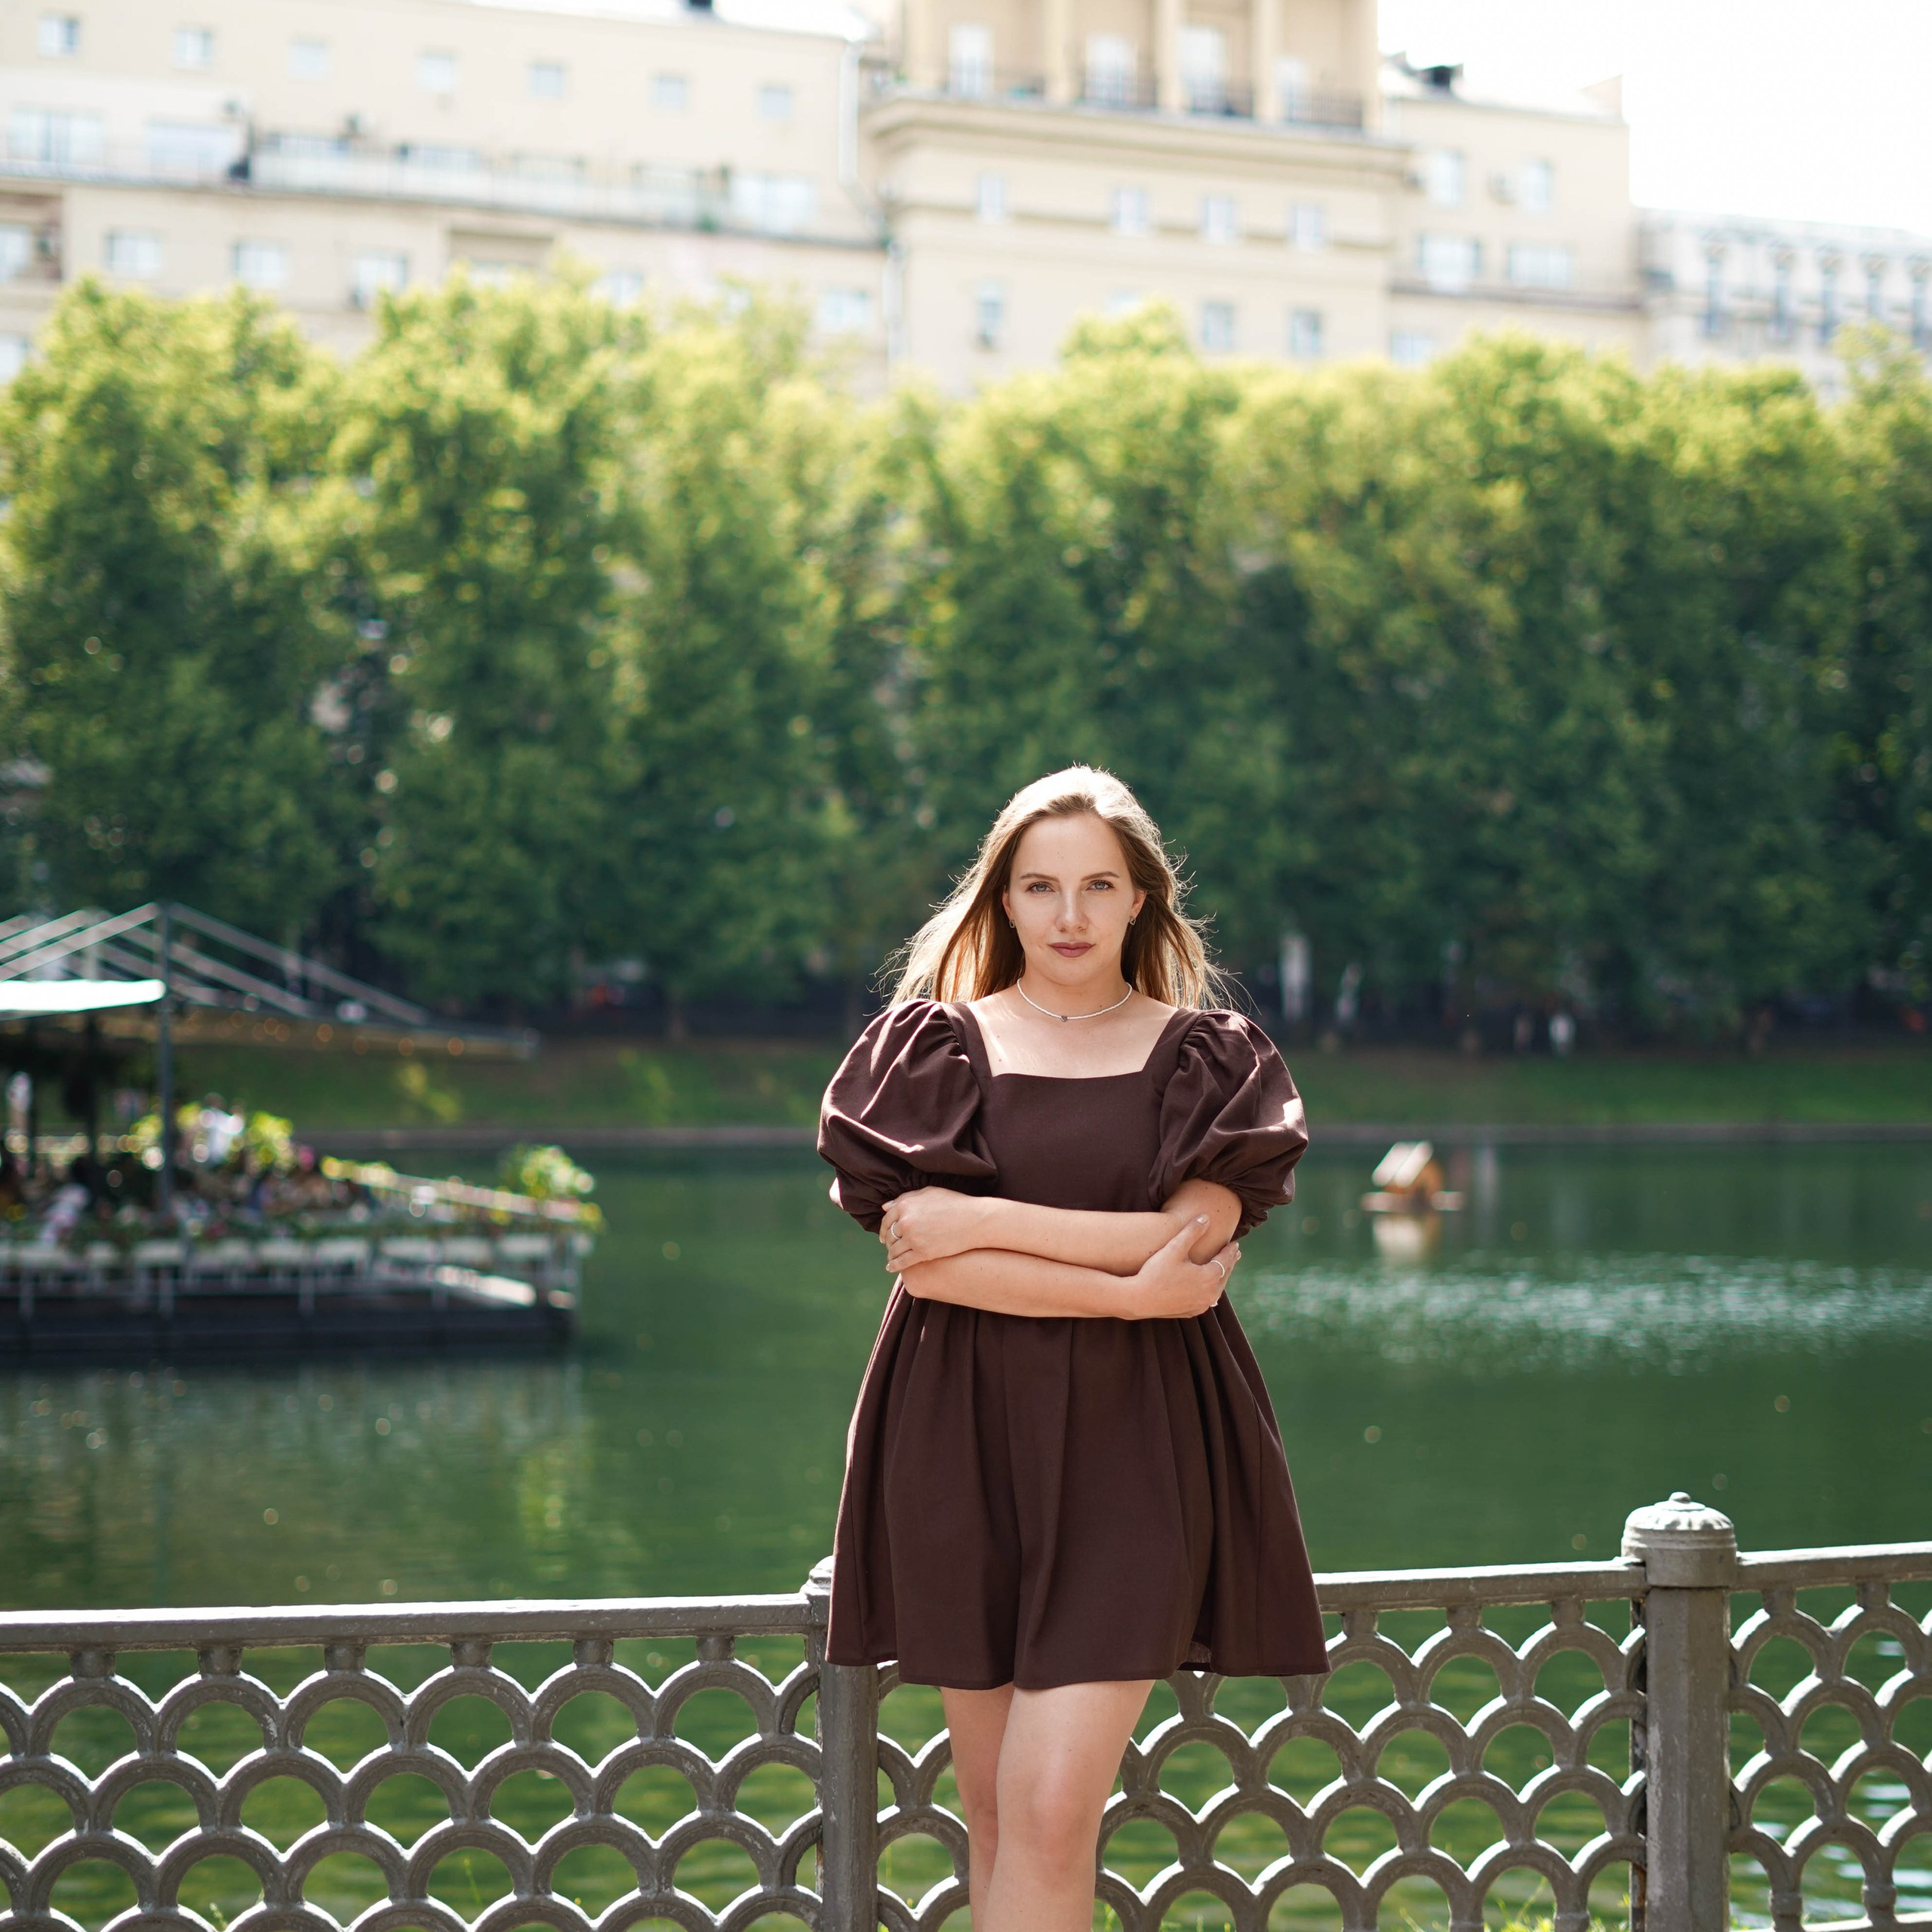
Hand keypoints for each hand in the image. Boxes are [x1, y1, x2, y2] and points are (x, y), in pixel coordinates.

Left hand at [881, 1188, 986, 1273]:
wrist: (974, 1220)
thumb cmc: (954, 1203)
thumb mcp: (929, 1193)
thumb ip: (906, 1198)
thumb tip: (886, 1207)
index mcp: (906, 1205)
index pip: (887, 1219)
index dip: (884, 1229)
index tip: (884, 1235)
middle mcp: (906, 1221)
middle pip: (890, 1235)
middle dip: (888, 1242)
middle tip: (888, 1246)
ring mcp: (913, 1238)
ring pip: (894, 1249)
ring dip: (891, 1254)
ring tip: (892, 1257)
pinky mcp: (922, 1253)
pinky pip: (902, 1261)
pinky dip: (895, 1265)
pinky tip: (891, 1268)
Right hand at [1122, 1216, 1238, 1318]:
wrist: (1139, 1300)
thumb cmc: (1155, 1272)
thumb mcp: (1174, 1248)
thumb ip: (1192, 1232)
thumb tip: (1206, 1217)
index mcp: (1208, 1277)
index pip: (1224, 1260)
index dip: (1229, 1250)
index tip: (1235, 1243)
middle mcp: (1209, 1294)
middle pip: (1224, 1275)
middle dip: (1229, 1263)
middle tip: (1235, 1253)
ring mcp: (1201, 1305)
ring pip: (1217, 1289)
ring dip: (1221, 1277)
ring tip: (1224, 1269)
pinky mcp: (1191, 1312)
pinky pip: (1207, 1299)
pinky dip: (1211, 1290)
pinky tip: (1208, 1287)